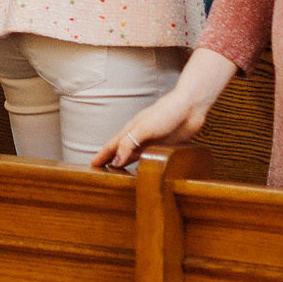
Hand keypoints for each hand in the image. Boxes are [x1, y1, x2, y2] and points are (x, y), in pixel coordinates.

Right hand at [100, 85, 214, 168]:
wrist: (190, 107)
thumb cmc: (166, 113)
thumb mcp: (143, 128)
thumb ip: (129, 144)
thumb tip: (115, 161)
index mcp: (131, 130)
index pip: (112, 145)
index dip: (102, 155)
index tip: (92, 165)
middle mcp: (140, 137)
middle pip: (121, 151)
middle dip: (110, 160)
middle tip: (101, 171)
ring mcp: (152, 142)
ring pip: (135, 155)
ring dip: (126, 164)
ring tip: (118, 173)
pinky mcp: (165, 147)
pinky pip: (150, 159)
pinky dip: (143, 165)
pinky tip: (143, 169)